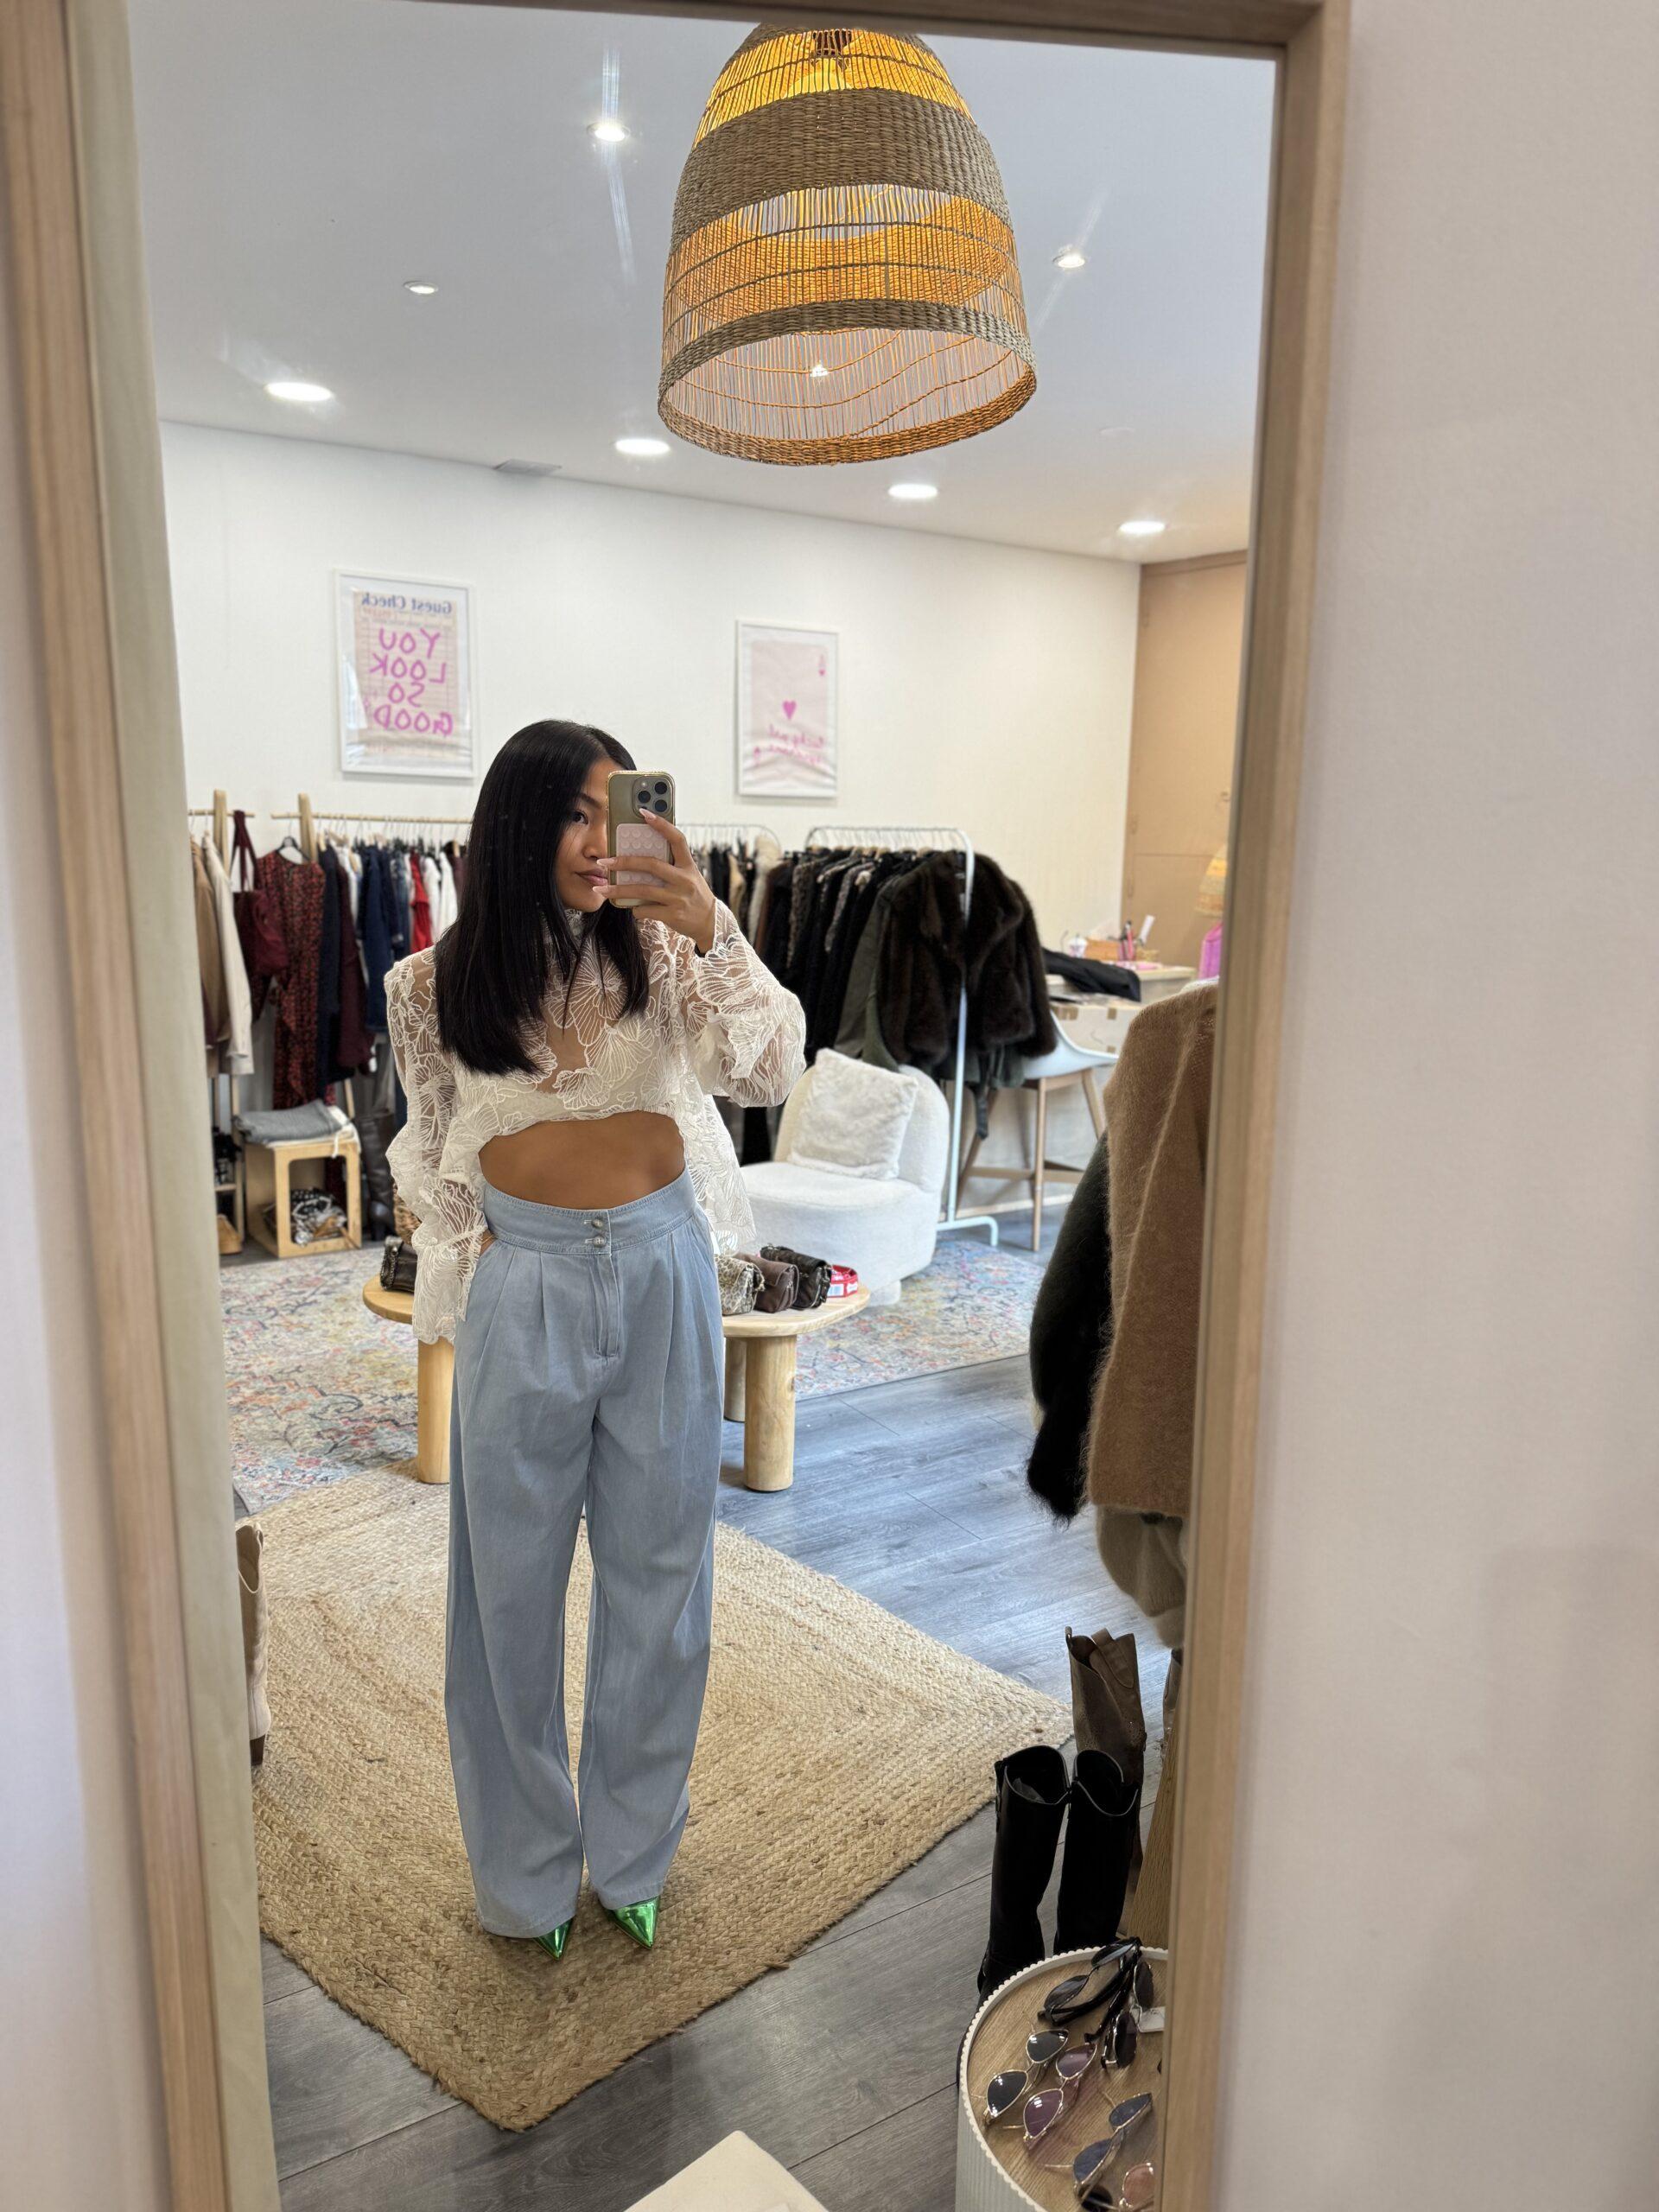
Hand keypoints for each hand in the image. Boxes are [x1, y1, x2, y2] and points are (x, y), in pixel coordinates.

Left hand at [598, 820, 717, 951]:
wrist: (710, 922)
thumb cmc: (693, 896)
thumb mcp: (689, 876)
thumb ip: (671, 867)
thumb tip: (639, 859)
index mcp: (688, 865)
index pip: (677, 839)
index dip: (661, 824)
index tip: (644, 813)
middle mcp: (684, 880)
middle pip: (651, 865)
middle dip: (624, 862)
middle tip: (604, 862)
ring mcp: (678, 898)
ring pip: (642, 890)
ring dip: (618, 890)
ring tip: (600, 889)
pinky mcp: (673, 915)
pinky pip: (645, 909)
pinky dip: (635, 908)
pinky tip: (632, 907)